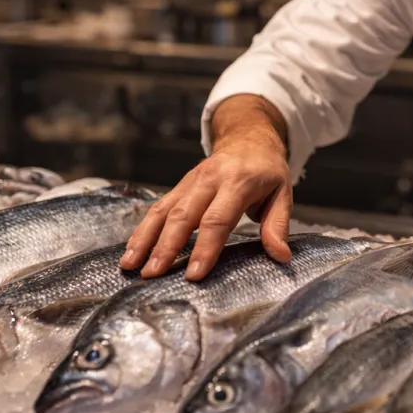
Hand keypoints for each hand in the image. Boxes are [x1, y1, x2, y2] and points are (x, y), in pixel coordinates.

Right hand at [119, 128, 292, 280]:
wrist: (248, 138)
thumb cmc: (267, 171)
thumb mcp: (283, 193)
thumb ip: (278, 225)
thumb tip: (280, 255)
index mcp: (238, 181)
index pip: (218, 219)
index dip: (205, 247)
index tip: (194, 274)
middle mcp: (209, 179)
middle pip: (183, 215)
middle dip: (166, 247)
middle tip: (153, 274)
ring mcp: (190, 181)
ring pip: (163, 210)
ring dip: (145, 238)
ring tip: (130, 265)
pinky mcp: (179, 186)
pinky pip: (157, 207)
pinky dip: (142, 229)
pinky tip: (131, 250)